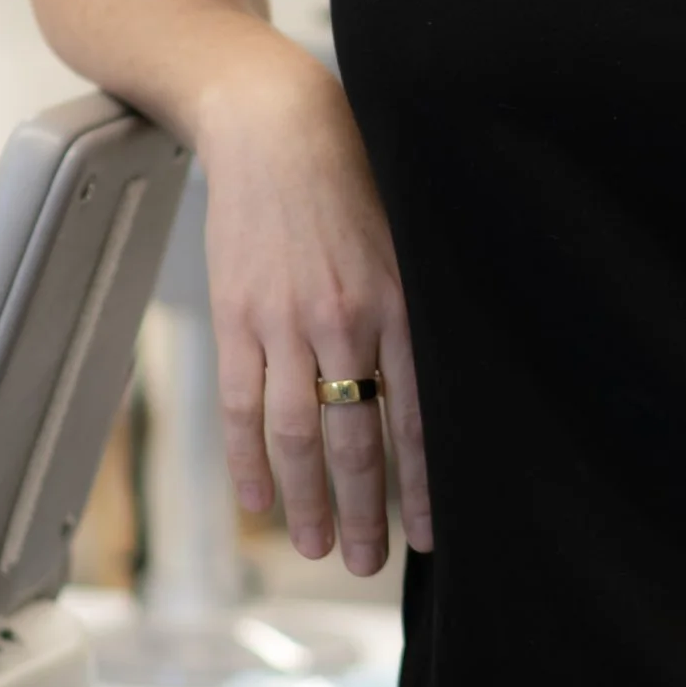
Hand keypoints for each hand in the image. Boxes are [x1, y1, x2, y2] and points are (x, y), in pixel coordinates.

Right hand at [193, 40, 430, 573]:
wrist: (274, 124)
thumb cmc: (355, 176)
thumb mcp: (411, 235)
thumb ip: (423, 308)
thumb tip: (447, 384)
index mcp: (398, 304)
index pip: (417, 417)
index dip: (423, 484)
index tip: (431, 534)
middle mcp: (344, 321)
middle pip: (356, 440)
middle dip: (367, 510)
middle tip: (374, 563)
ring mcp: (284, 323)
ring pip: (297, 435)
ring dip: (308, 502)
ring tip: (321, 548)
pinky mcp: (237, 317)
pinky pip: (243, 406)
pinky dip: (249, 463)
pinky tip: (259, 503)